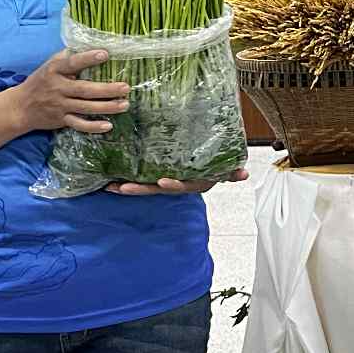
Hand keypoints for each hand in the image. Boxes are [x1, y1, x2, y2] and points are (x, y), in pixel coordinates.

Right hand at [13, 48, 130, 134]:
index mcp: (54, 70)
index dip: (88, 58)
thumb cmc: (40, 81)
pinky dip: (93, 127)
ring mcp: (60, 106)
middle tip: (125, 87)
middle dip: (106, 90)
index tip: (105, 54)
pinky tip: (108, 126)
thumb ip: (67, 57)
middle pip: (84, 90)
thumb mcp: (49, 65)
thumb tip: (89, 44)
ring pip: (85, 108)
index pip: (72, 63)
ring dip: (107, 107)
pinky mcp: (61, 120)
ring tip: (124, 104)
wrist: (20, 107)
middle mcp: (57, 88)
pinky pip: (79, 125)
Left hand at [107, 167, 249, 196]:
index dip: (174, 184)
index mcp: (196, 183)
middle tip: (122, 188)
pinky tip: (109, 182)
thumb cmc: (219, 163)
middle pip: (158, 189)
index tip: (162, 181)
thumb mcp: (228, 168)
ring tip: (111, 187)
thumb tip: (244, 174)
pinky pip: (142, 180)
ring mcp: (168, 181)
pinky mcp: (158, 176)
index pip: (185, 185)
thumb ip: (233, 172)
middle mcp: (180, 184)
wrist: (213, 164)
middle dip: (140, 189)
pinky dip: (127, 182)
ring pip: (147, 187)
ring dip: (129, 188)